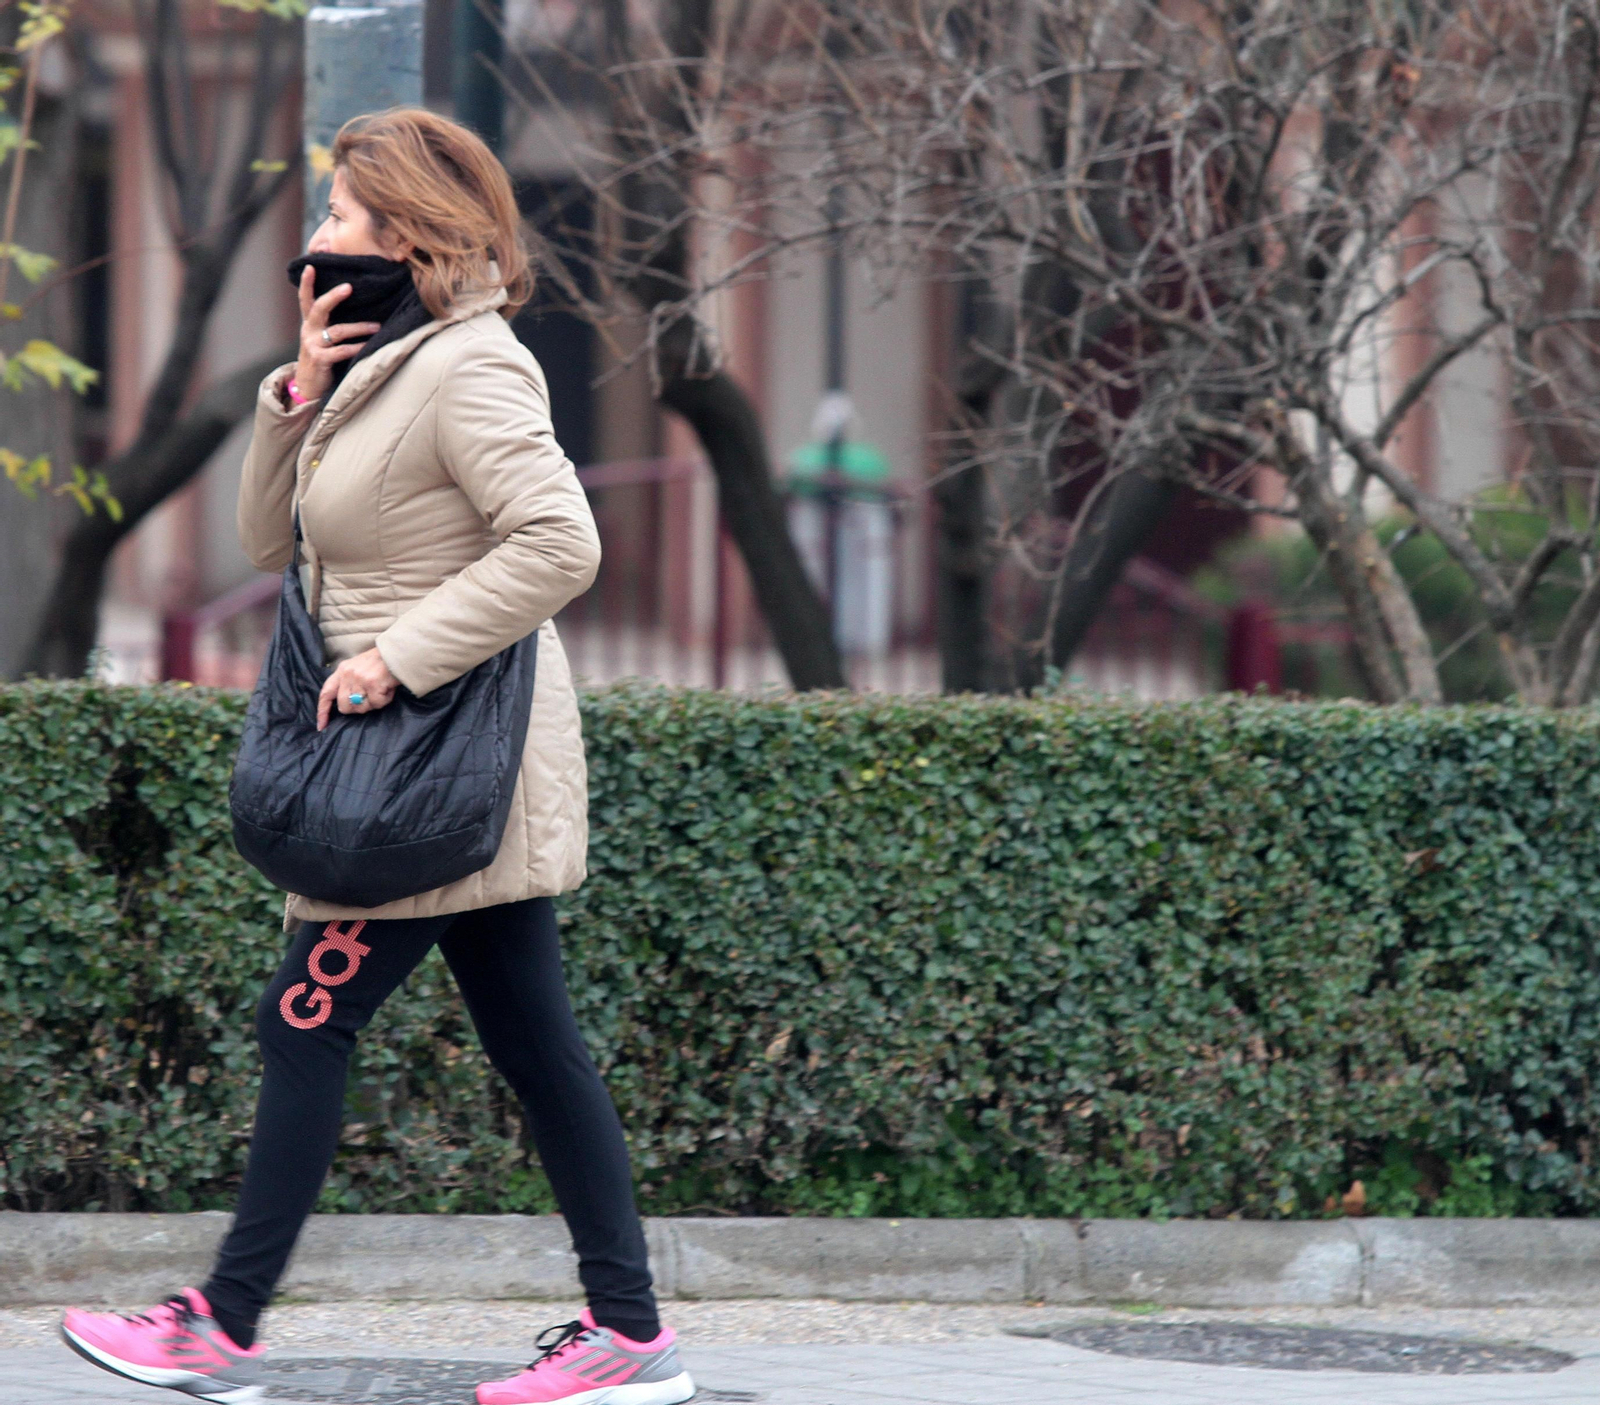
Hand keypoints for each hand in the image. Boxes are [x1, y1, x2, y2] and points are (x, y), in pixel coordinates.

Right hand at [292, 265, 380, 400]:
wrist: (307, 386)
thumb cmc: (321, 358)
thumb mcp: (321, 338)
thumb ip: (330, 324)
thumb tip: (356, 307)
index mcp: (310, 324)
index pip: (305, 299)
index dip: (306, 283)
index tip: (310, 265)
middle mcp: (309, 331)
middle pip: (319, 308)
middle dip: (334, 296)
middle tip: (349, 287)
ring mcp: (313, 345)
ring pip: (337, 331)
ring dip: (359, 327)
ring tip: (377, 326)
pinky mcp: (320, 360)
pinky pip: (342, 351)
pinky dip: (357, 347)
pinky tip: (369, 345)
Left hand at [318, 647, 398, 730]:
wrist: (397, 651)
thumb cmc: (379, 662)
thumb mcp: (357, 667)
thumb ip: (348, 682)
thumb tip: (347, 703)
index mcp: (342, 670)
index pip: (326, 693)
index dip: (323, 711)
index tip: (322, 725)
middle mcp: (347, 674)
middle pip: (344, 706)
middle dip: (356, 709)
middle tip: (369, 700)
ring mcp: (359, 679)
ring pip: (361, 707)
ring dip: (373, 704)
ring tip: (381, 690)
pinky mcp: (372, 684)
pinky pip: (376, 704)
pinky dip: (385, 700)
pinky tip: (388, 689)